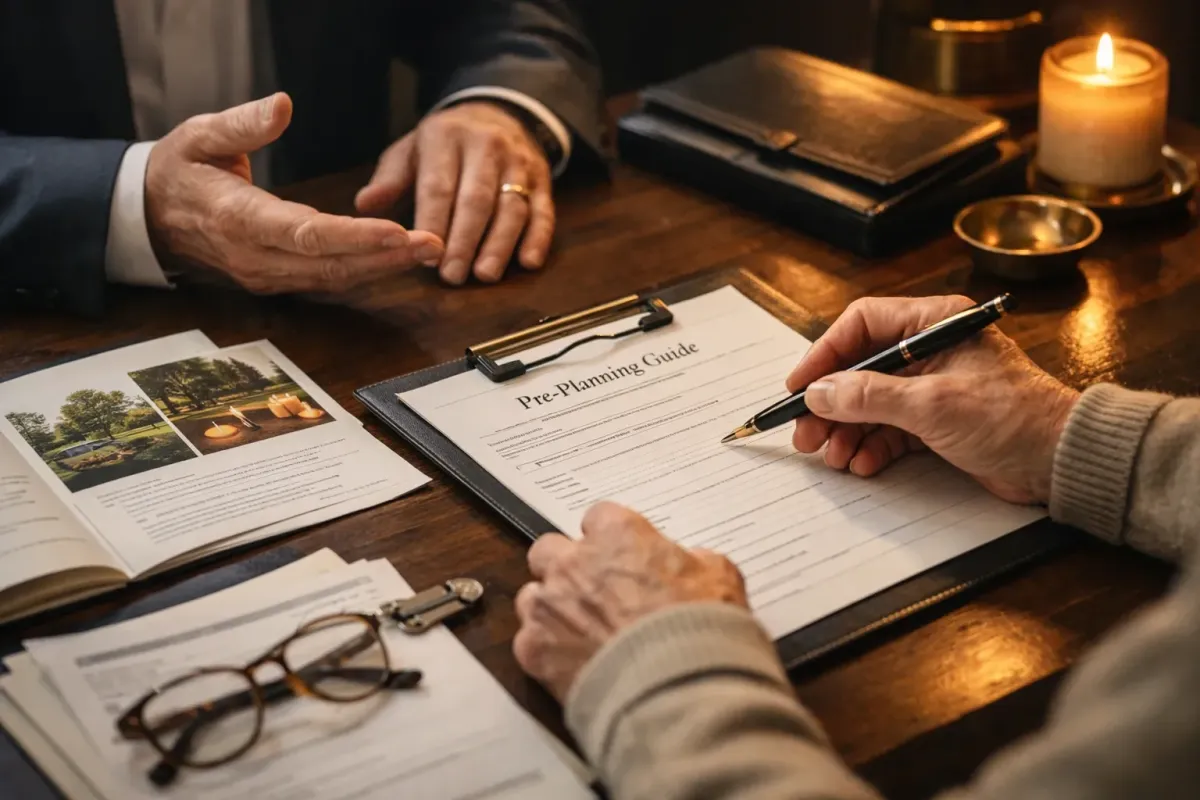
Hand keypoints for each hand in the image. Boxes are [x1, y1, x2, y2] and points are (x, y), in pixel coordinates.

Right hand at [145, 93, 443, 293]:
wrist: (148, 218)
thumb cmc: (178, 172)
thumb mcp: (199, 135)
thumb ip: (243, 124)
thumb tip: (283, 104)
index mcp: (239, 220)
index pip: (306, 234)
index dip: (355, 237)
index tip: (398, 232)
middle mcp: (257, 257)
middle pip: (332, 264)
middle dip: (387, 256)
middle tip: (434, 245)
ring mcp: (268, 275)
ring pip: (335, 277)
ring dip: (383, 267)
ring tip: (428, 251)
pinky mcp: (278, 281)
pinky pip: (327, 280)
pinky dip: (365, 271)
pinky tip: (397, 259)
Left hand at [355, 101, 554, 285]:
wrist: (497, 112)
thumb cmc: (445, 143)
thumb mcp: (412, 149)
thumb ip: (390, 178)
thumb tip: (365, 205)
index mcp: (446, 137)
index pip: (438, 185)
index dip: (433, 222)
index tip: (424, 255)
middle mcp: (486, 146)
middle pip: (476, 199)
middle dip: (464, 240)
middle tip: (452, 276)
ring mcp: (519, 162)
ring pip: (512, 207)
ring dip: (499, 244)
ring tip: (485, 275)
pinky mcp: (542, 179)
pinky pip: (543, 210)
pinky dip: (538, 238)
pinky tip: (528, 263)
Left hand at [513, 502, 747, 701]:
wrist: (676, 687)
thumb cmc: (698, 629)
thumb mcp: (719, 578)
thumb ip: (696, 561)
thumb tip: (694, 564)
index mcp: (617, 535)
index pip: (598, 517)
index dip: (610, 539)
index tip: (620, 556)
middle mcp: (575, 562)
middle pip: (549, 548)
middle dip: (566, 566)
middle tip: (591, 591)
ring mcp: (549, 605)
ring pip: (532, 594)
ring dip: (551, 608)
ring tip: (579, 633)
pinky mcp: (535, 648)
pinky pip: (528, 641)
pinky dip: (546, 651)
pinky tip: (572, 664)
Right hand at [787, 296, 1078, 504]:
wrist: (1062, 461)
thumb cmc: (1014, 418)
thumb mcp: (932, 404)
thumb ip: (869, 396)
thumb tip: (819, 393)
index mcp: (934, 324)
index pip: (862, 325)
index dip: (824, 354)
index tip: (799, 385)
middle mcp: (931, 350)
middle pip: (860, 369)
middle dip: (831, 404)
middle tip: (806, 433)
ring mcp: (933, 386)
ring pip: (871, 403)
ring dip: (847, 430)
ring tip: (832, 456)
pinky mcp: (938, 421)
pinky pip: (890, 429)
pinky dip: (872, 446)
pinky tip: (862, 462)